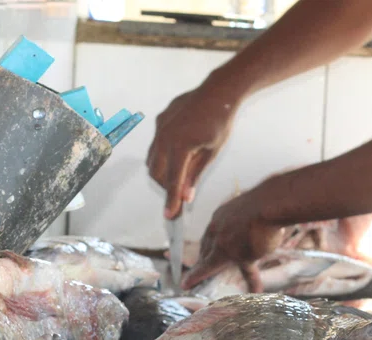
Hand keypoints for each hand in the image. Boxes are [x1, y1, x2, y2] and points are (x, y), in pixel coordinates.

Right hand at [147, 80, 240, 218]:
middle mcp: (165, 137)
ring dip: (161, 171)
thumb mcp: (211, 152)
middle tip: (178, 195)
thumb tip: (185, 196)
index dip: (171, 201)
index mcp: (180, 146)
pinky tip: (177, 154)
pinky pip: (155, 144)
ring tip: (178, 175)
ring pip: (152, 158)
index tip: (170, 216)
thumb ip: (195, 174)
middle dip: (165, 186)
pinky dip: (162, 155)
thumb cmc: (220, 121)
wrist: (218, 91)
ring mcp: (160, 127)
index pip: (173, 181)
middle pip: (156, 172)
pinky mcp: (160, 121)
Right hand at [182, 190, 285, 291]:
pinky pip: (215, 222)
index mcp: (220, 253)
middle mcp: (213, 236)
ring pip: (208, 236)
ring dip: (209, 245)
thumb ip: (251, 275)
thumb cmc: (263, 235)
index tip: (183, 284)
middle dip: (202, 262)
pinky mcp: (223, 208)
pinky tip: (225, 229)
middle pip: (204, 252)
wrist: (269, 204)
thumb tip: (256, 292)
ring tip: (214, 249)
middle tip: (202, 267)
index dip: (193, 278)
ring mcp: (217, 219)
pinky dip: (218, 230)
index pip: (203, 269)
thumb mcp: (256, 258)